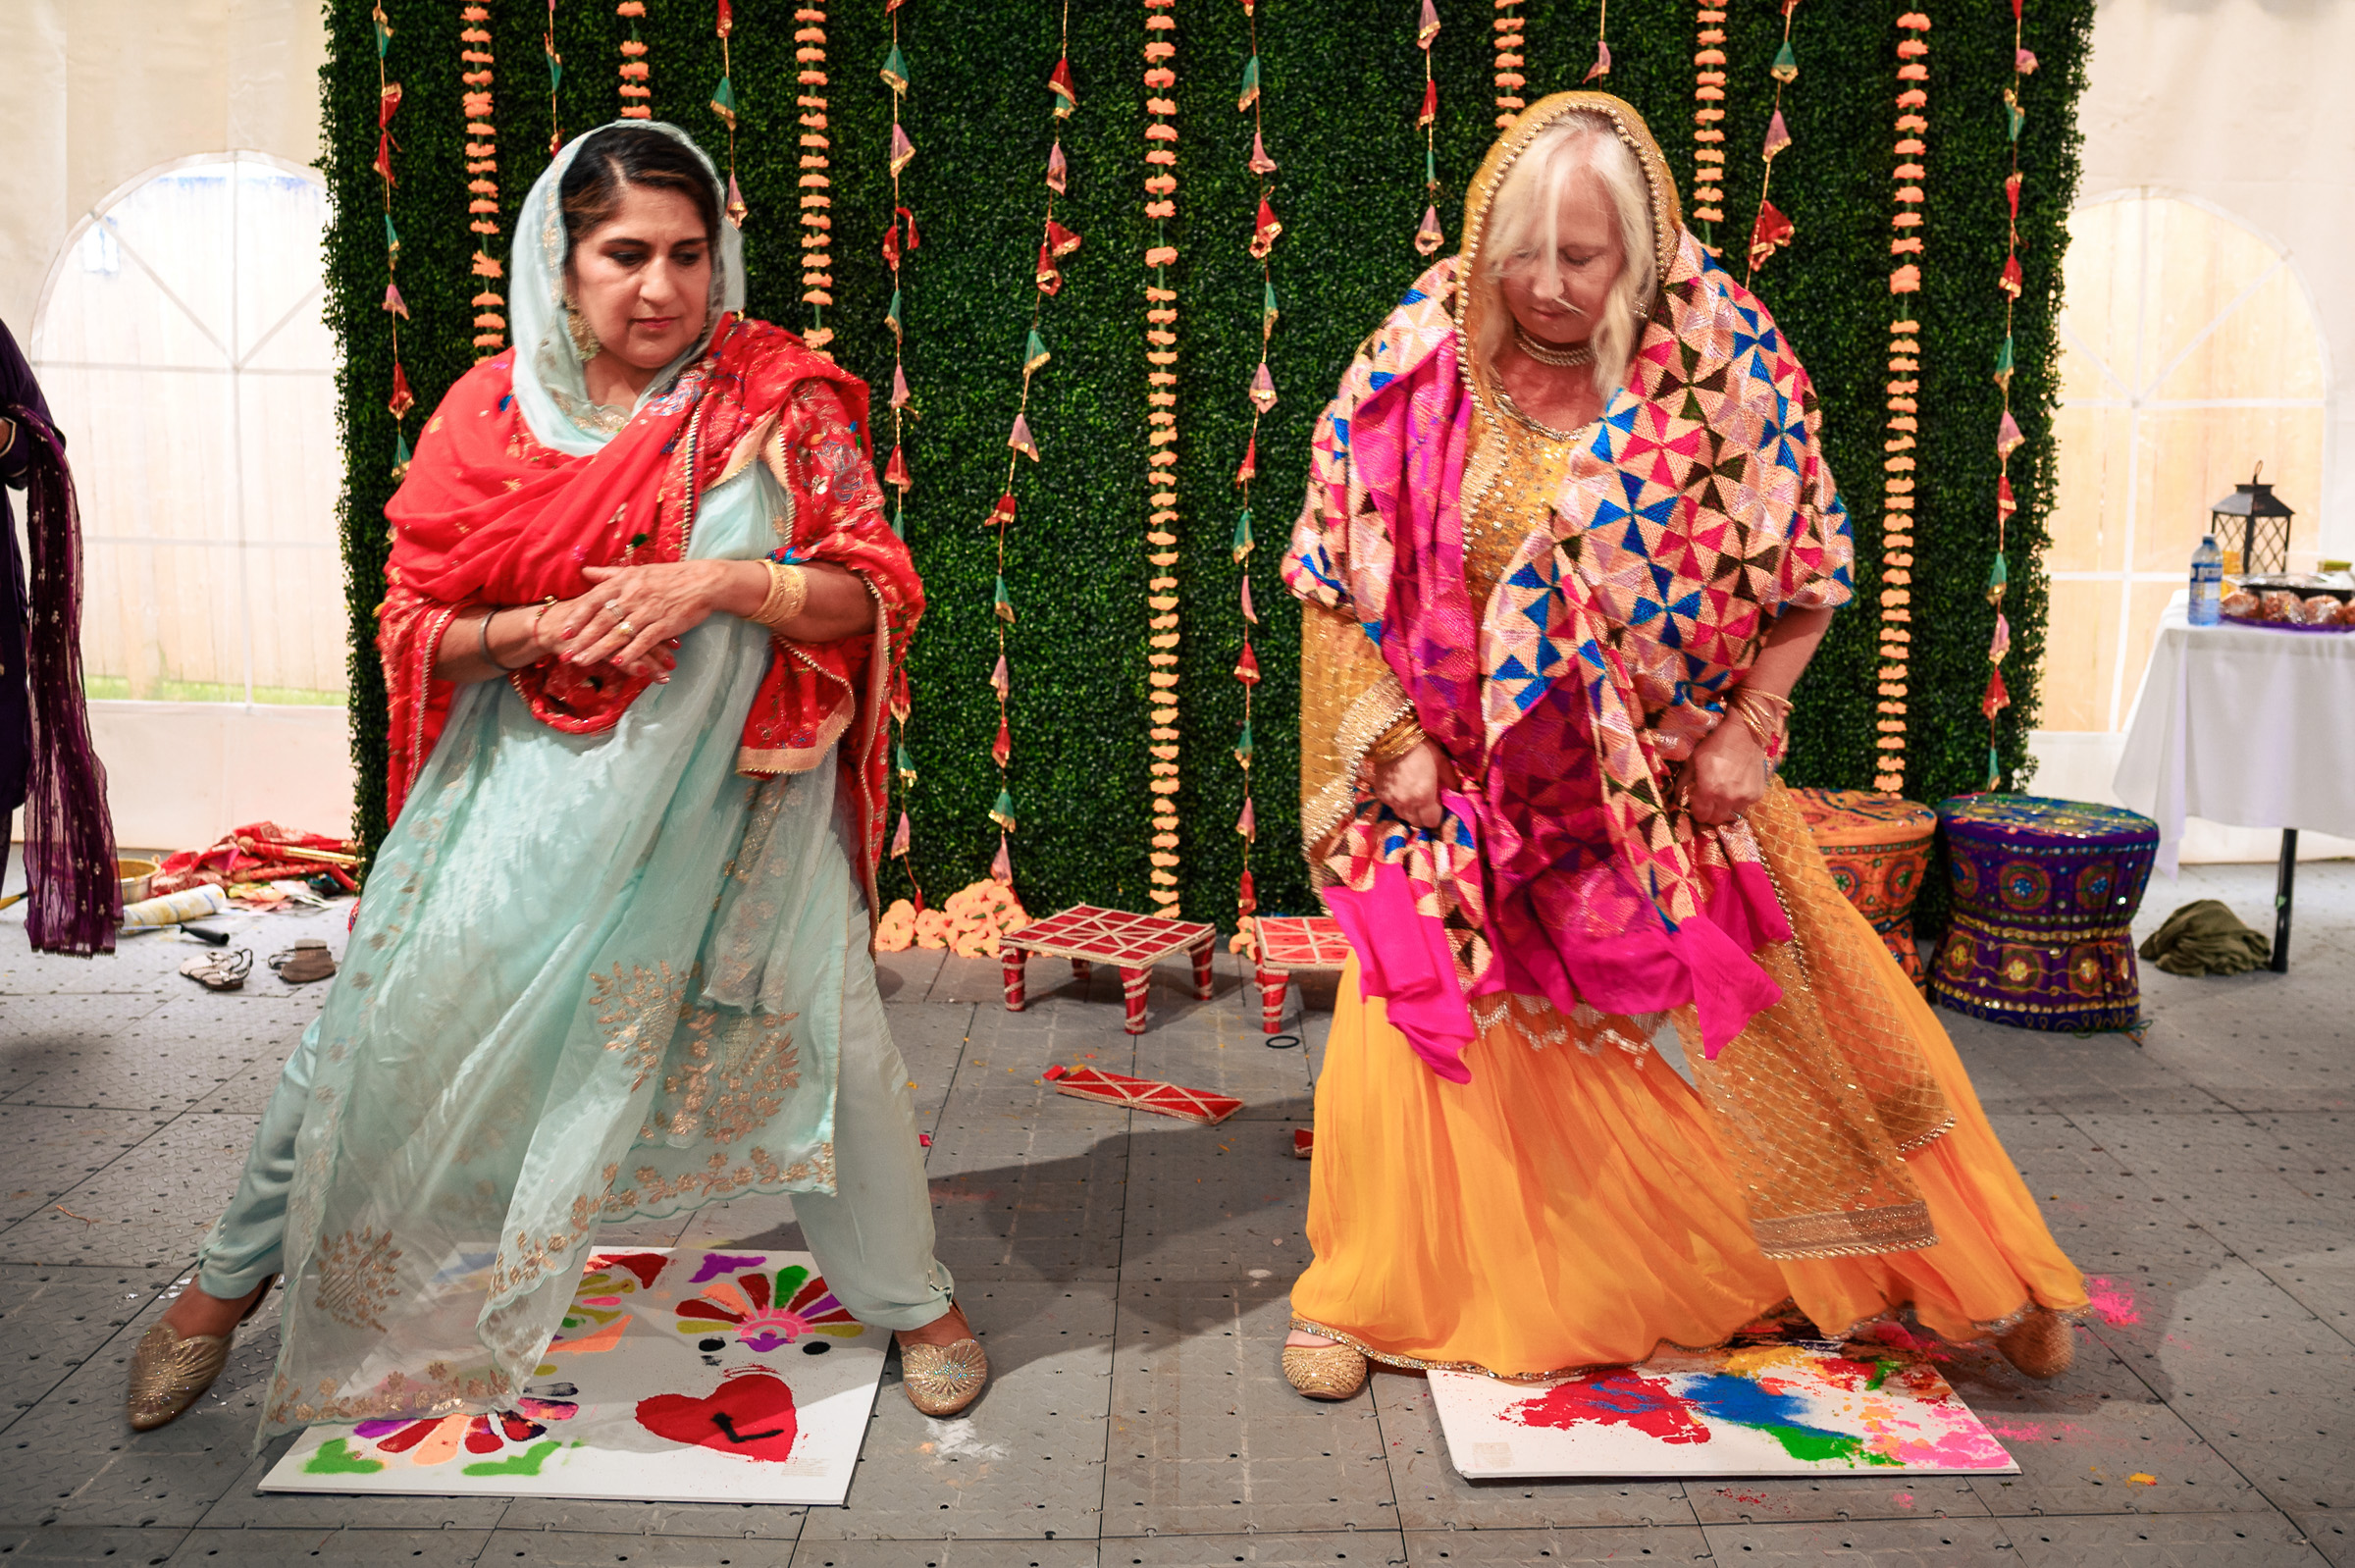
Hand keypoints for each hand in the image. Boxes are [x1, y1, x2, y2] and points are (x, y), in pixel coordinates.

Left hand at [559, 562, 729, 675]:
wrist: (704, 582)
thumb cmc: (670, 577)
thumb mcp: (637, 571)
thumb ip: (608, 574)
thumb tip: (584, 572)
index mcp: (624, 582)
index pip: (594, 600)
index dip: (578, 618)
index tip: (564, 632)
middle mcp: (633, 596)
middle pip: (602, 621)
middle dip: (582, 640)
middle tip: (566, 655)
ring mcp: (649, 611)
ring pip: (619, 633)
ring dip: (599, 650)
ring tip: (583, 662)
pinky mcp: (665, 624)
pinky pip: (644, 641)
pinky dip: (631, 652)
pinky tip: (618, 664)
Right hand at [1371, 739, 1456, 829]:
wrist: (1392, 737)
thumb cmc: (1421, 747)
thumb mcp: (1442, 761)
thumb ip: (1451, 780)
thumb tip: (1456, 791)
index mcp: (1424, 796)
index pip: (1432, 821)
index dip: (1437, 817)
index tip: (1439, 808)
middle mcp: (1406, 803)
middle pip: (1417, 823)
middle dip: (1424, 817)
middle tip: (1428, 805)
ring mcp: (1391, 800)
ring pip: (1403, 816)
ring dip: (1411, 812)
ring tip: (1415, 799)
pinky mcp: (1381, 794)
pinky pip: (1392, 806)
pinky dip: (1399, 803)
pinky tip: (1402, 791)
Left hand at [1679, 717, 1769, 825]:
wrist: (1745, 734)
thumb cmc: (1715, 745)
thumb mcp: (1693, 761)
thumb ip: (1683, 782)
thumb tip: (1675, 799)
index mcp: (1709, 790)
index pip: (1701, 817)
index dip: (1696, 812)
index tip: (1696, 805)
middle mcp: (1728, 798)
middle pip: (1716, 820)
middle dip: (1710, 813)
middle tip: (1708, 802)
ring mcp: (1745, 797)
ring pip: (1731, 815)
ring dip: (1725, 809)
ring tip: (1723, 794)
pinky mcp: (1757, 794)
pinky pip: (1745, 806)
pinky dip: (1739, 801)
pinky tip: (1736, 787)